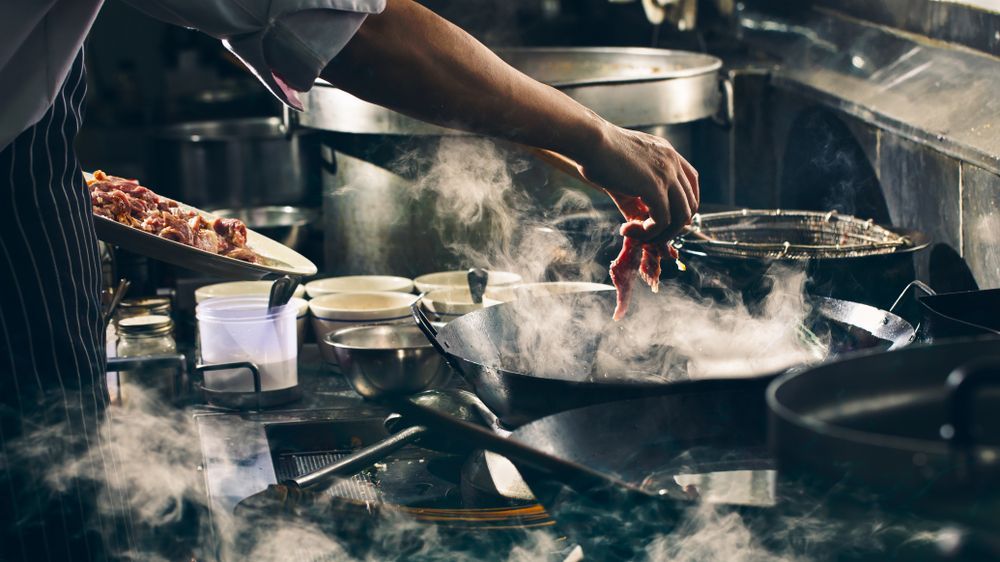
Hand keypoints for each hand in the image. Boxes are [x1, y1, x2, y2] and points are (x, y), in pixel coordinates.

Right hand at [574, 125, 699, 241]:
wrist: (589, 142)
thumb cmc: (599, 154)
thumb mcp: (624, 176)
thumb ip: (635, 200)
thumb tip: (637, 223)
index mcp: (668, 153)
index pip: (691, 182)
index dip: (683, 205)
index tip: (667, 219)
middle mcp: (672, 162)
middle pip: (690, 204)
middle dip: (673, 226)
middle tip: (649, 235)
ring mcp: (667, 174)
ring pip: (681, 217)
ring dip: (661, 234)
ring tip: (639, 237)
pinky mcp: (655, 187)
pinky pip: (662, 221)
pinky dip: (648, 233)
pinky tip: (628, 230)